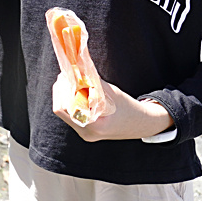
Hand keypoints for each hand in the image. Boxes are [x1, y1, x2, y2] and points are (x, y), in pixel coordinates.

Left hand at [52, 78, 173, 141]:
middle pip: (60, 109)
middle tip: (66, 75)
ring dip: (64, 94)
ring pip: (63, 112)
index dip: (63, 89)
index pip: (65, 108)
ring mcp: (84, 133)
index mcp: (95, 126)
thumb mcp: (111, 91)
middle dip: (61, 90)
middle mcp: (86, 133)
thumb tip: (74, 67)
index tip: (66, 75)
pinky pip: (69, 114)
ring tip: (71, 81)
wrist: (141, 124)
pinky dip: (70, 100)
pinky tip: (76, 91)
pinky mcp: (84, 130)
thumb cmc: (128, 107)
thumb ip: (91, 81)